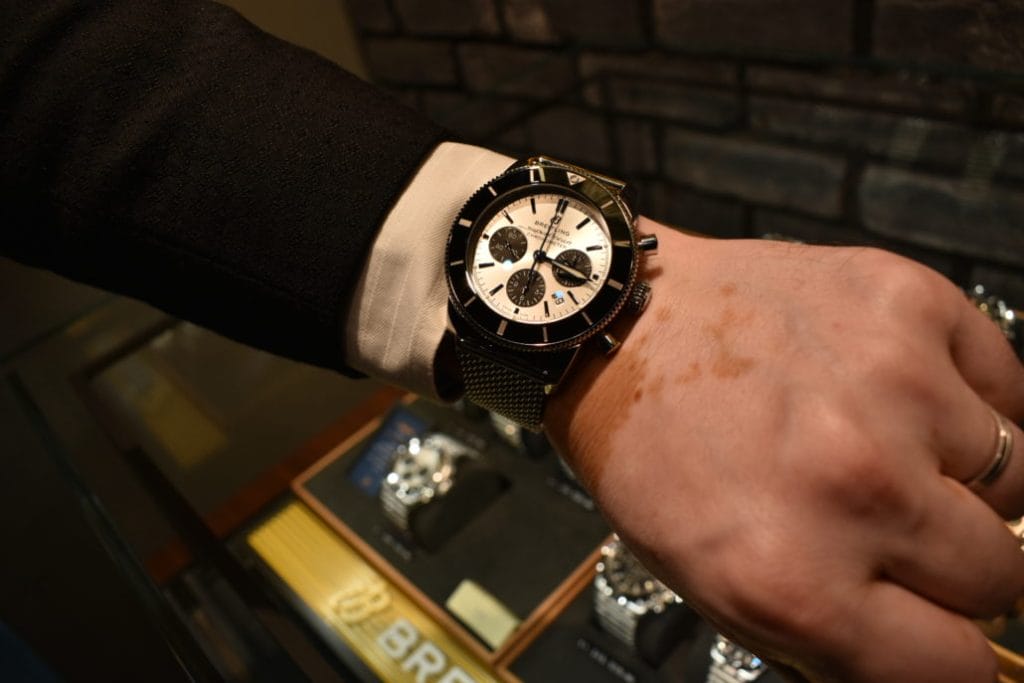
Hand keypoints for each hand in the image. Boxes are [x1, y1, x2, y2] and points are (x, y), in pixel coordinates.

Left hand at [547, 218, 1023, 681]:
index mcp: (793, 580)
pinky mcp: (910, 306)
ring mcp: (891, 388)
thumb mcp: (712, 581)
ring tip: (893, 449)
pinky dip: (970, 402)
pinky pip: (1009, 386)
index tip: (935, 629)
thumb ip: (831, 634)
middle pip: (1001, 576)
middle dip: (956, 566)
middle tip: (899, 526)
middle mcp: (854, 489)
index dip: (944, 651)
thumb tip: (931, 653)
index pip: (955, 666)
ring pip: (1021, 479)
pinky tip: (904, 397)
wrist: (622, 327)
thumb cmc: (654, 450)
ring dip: (967, 480)